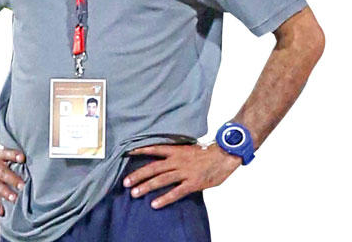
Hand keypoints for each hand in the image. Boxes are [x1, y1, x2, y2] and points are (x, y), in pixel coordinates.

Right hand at [0, 136, 24, 216]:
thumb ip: (11, 148)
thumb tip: (31, 144)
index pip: (6, 153)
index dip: (14, 155)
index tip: (22, 158)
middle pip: (3, 172)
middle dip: (13, 179)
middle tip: (23, 185)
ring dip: (5, 193)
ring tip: (14, 199)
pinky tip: (1, 211)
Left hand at [124, 143, 240, 208]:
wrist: (226, 154)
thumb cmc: (210, 152)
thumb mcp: (192, 148)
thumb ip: (180, 153)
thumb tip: (169, 156)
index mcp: (178, 150)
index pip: (156, 149)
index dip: (142, 150)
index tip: (128, 152)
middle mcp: (179, 160)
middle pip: (154, 167)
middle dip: (139, 175)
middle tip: (125, 182)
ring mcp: (185, 172)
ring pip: (161, 179)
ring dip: (146, 186)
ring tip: (134, 193)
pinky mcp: (193, 183)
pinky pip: (176, 192)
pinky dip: (165, 198)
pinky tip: (155, 204)